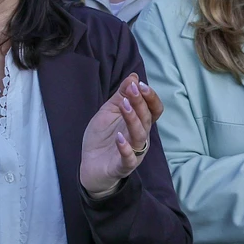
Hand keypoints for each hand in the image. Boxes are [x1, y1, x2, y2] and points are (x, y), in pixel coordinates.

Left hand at [80, 73, 163, 198]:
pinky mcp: (122, 166)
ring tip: (124, 106)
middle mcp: (140, 137)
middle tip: (133, 89)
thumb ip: (120, 95)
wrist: (90, 167)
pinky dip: (125, 148)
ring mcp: (133, 152)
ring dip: (133, 119)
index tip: (140, 84)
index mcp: (139, 123)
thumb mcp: (109, 112)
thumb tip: (133, 76)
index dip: (150, 97)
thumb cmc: (102, 138)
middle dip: (141, 102)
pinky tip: (118, 138)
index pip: (153, 109)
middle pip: (147, 119)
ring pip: (140, 136)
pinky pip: (128, 159)